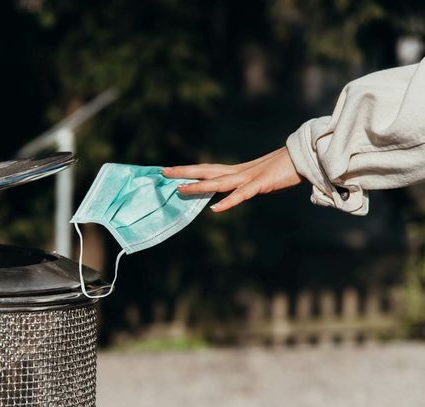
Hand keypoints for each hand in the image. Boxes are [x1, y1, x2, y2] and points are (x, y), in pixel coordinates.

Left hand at [162, 147, 302, 211]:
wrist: (306, 157)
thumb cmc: (285, 168)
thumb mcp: (260, 178)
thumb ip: (246, 185)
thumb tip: (236, 191)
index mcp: (238, 171)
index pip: (208, 169)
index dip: (189, 170)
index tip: (171, 170)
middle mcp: (239, 172)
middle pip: (206, 171)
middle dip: (184, 172)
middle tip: (163, 171)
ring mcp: (249, 177)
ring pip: (219, 182)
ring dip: (199, 186)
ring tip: (179, 189)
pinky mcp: (262, 184)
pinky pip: (242, 195)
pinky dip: (228, 202)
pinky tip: (215, 208)